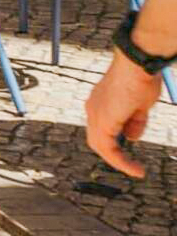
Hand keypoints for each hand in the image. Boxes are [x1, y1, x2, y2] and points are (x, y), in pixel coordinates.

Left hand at [87, 50, 161, 176]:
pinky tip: (134, 169)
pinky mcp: (101, 120)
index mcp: (100, 103)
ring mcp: (95, 114)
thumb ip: (134, 122)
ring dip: (118, 160)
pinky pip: (106, 147)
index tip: (131, 153)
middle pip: (98, 139)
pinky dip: (119, 160)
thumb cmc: (141, 78)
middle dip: (115, 154)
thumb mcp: (140, 106)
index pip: (102, 129)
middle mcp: (93, 109)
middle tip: (133, 166)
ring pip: (100, 145)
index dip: (114, 143)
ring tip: (136, 170)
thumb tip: (131, 138)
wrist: (137, 65)